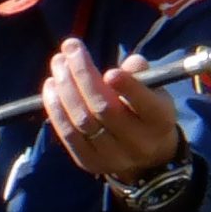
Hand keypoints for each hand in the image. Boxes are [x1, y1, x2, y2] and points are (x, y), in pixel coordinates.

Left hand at [41, 37, 182, 179]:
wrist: (146, 155)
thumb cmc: (146, 110)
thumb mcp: (153, 89)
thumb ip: (140, 73)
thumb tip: (129, 64)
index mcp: (160, 121)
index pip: (144, 104)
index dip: (127, 88)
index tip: (110, 71)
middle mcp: (138, 143)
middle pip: (104, 109)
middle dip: (83, 75)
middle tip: (69, 49)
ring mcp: (112, 157)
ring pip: (82, 121)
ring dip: (65, 88)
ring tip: (58, 63)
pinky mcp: (90, 163)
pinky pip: (68, 135)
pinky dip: (56, 109)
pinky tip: (51, 87)